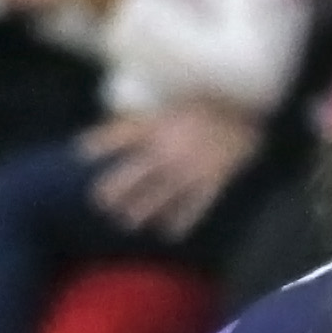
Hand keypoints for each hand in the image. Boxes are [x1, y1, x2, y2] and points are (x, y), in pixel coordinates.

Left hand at [83, 103, 263, 239]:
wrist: (251, 109)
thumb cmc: (214, 101)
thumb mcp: (177, 99)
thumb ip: (156, 112)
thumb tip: (130, 121)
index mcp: (160, 125)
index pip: (122, 134)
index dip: (100, 142)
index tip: (80, 152)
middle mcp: (169, 149)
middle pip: (135, 173)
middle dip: (115, 189)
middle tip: (100, 203)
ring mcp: (191, 168)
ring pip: (160, 194)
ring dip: (142, 210)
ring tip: (128, 222)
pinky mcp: (213, 180)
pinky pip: (195, 206)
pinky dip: (182, 221)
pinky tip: (170, 233)